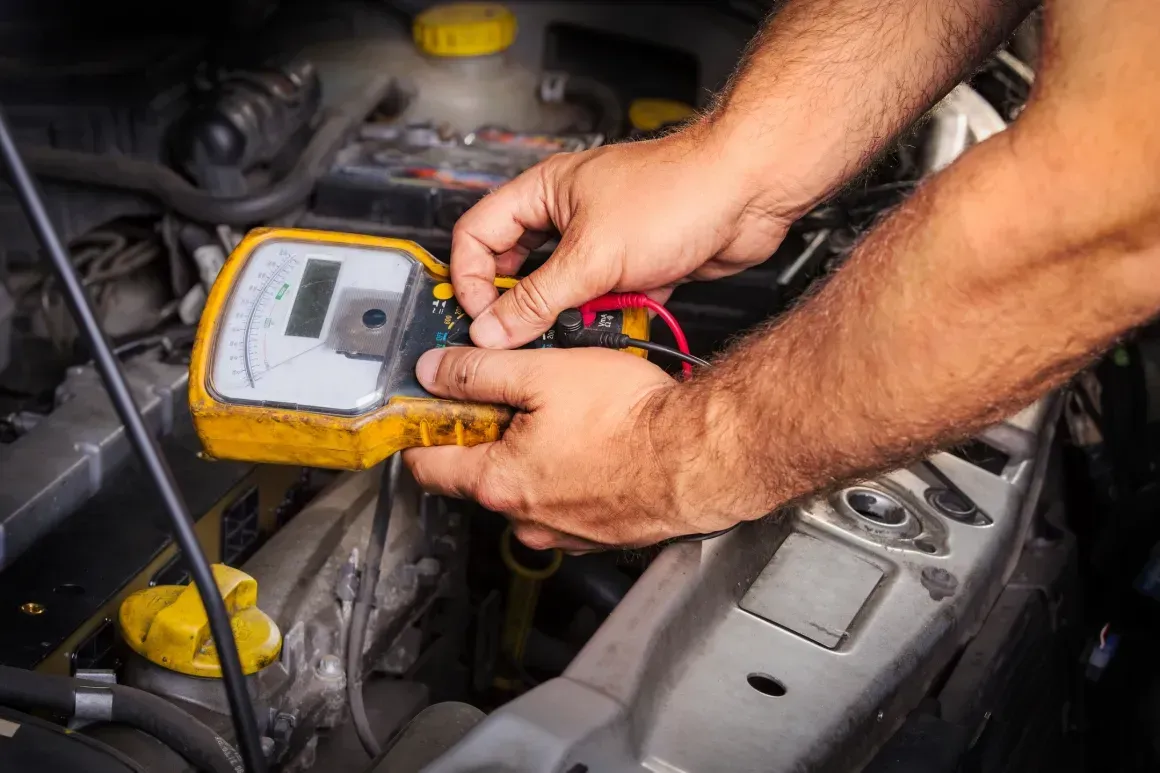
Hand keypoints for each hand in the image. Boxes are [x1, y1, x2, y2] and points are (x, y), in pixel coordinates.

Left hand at [401, 346, 738, 549]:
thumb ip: (479, 371)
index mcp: (498, 482)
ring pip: (526, 489)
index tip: (424, 409)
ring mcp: (564, 533)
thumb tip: (436, 370)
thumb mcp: (543, 372)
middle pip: (478, 475)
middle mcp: (526, 519)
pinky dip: (570, 476)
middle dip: (487, 436)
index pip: (426, 465)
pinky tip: (595, 444)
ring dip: (532, 456)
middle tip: (512, 396)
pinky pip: (566, 502)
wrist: (700, 456)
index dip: (419, 430)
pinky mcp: (599, 535)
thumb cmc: (632, 419)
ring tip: (565, 417)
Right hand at [452, 126, 801, 348]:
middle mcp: (569, 215)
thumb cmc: (679, 191)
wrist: (749, 193)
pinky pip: (605, 302)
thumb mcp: (591, 255)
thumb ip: (538, 299)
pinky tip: (616, 326)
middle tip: (515, 338)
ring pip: (564, 291)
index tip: (479, 317)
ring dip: (570, 315)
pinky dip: (609, 318)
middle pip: (519, 269)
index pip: (478, 235)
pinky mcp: (636, 266)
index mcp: (543, 193)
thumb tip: (493, 329)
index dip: (470, 277)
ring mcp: (603, 241)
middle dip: (519, 305)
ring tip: (573, 330)